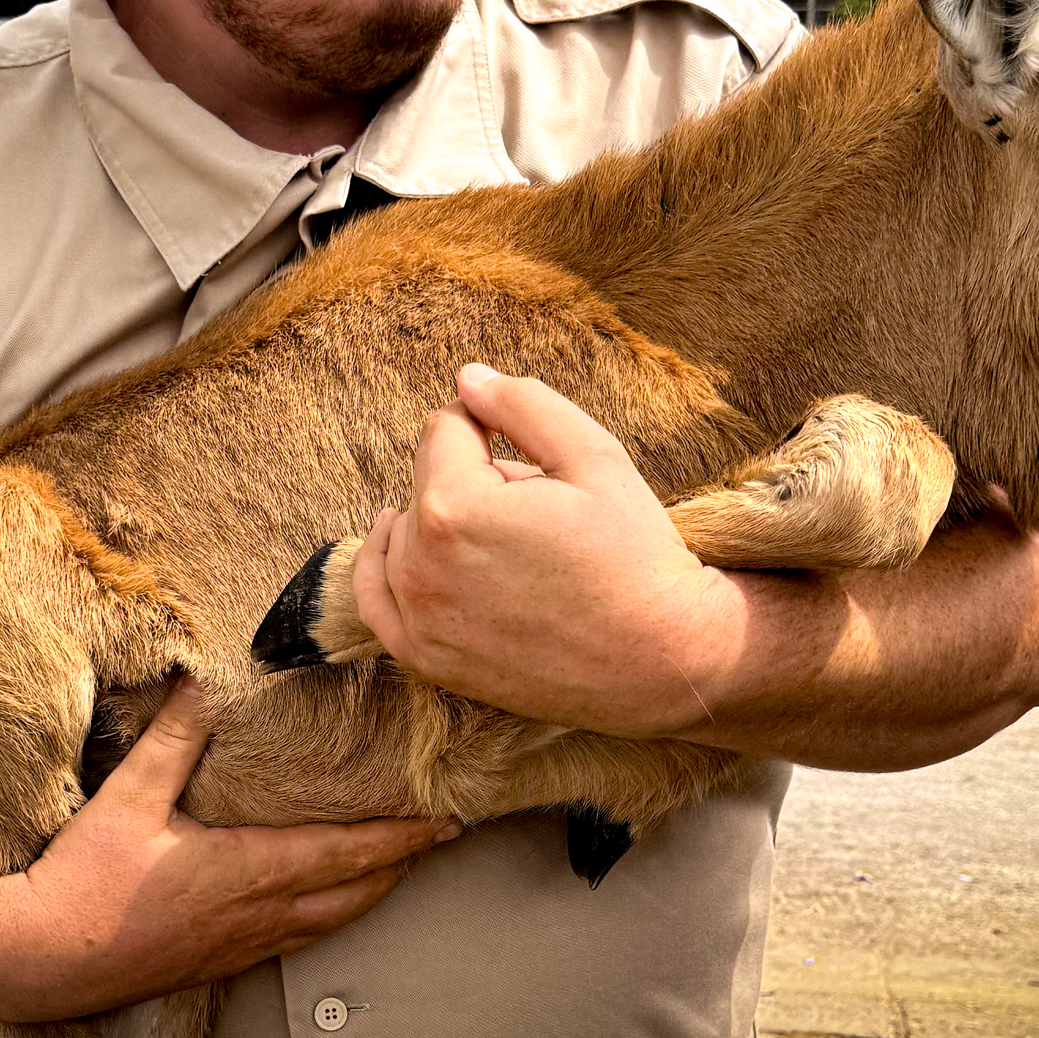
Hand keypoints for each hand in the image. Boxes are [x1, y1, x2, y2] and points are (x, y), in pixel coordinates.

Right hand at [0, 678, 459, 1020]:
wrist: (38, 962)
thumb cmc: (85, 879)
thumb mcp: (132, 792)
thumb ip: (177, 734)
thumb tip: (206, 673)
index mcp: (249, 871)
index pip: (349, 852)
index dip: (403, 837)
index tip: (447, 821)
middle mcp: (258, 915)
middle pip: (355, 892)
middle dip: (405, 863)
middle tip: (445, 838)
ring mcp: (240, 946)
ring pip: (331, 923)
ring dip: (372, 893)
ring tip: (401, 867)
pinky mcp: (217, 964)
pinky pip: (296, 941)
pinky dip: (331, 917)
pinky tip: (327, 908)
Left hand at [350, 363, 732, 736]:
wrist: (663, 660)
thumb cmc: (635, 554)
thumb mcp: (594, 455)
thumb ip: (523, 404)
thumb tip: (466, 377)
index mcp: (453, 507)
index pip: (445, 427)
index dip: (491, 425)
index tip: (532, 454)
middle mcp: (420, 567)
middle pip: (425, 478)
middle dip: (473, 478)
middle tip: (538, 512)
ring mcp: (418, 619)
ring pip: (403, 530)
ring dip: (443, 521)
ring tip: (512, 544)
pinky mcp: (426, 659)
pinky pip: (375, 598)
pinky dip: (385, 565)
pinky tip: (402, 542)